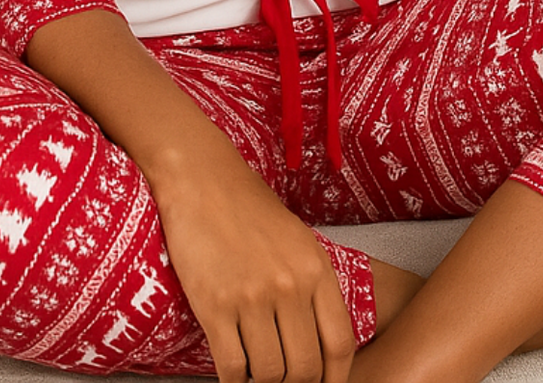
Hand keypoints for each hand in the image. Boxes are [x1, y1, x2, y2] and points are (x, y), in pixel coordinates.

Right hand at [152, 145, 356, 382]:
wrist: (202, 179)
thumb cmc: (250, 209)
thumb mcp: (298, 240)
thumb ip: (312, 286)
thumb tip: (319, 342)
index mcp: (316, 268)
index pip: (340, 344)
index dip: (335, 379)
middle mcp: (290, 285)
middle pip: (305, 369)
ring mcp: (253, 297)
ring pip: (269, 374)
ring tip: (256, 373)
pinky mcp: (215, 306)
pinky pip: (232, 369)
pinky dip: (234, 382)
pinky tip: (233, 373)